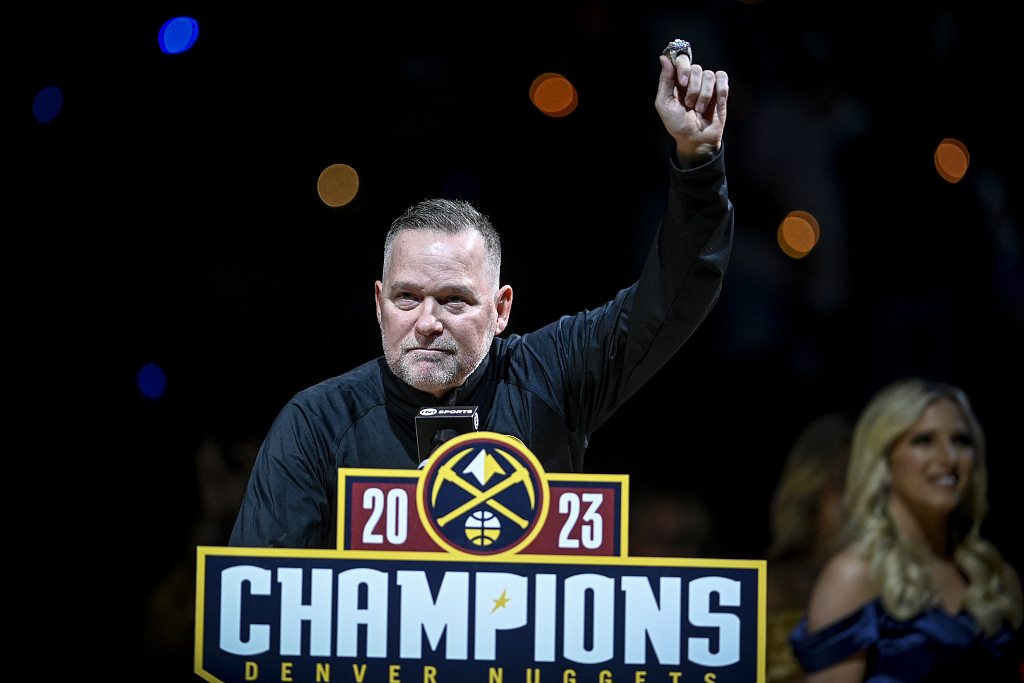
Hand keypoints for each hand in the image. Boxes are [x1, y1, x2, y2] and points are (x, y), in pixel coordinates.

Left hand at [655, 52, 728, 166]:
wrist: (696, 140)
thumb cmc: (678, 125)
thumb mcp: (664, 104)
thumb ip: (665, 81)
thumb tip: (664, 58)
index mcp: (676, 81)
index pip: (681, 59)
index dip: (683, 67)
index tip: (682, 82)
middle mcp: (692, 80)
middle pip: (696, 68)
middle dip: (693, 89)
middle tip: (689, 104)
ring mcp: (706, 85)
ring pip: (709, 75)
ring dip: (704, 95)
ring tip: (699, 109)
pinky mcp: (719, 91)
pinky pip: (722, 78)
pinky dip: (720, 90)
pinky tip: (716, 103)